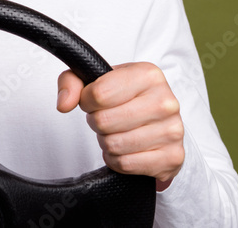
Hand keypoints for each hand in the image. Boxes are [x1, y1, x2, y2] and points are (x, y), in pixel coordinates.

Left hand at [57, 62, 183, 188]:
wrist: (158, 122)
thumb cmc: (125, 98)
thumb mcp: (98, 80)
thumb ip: (72, 82)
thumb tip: (64, 104)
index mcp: (149, 75)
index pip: (99, 93)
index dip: (87, 101)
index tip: (93, 101)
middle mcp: (166, 101)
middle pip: (104, 121)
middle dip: (97, 122)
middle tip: (105, 119)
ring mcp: (173, 130)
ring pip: (114, 144)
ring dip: (107, 142)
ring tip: (117, 132)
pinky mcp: (172, 157)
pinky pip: (126, 164)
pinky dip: (118, 160)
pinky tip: (126, 149)